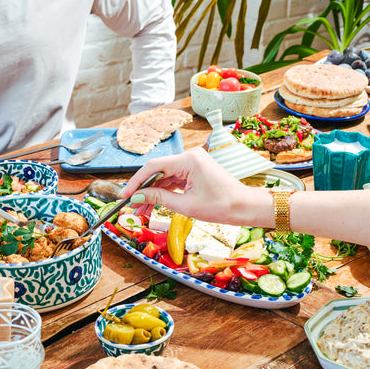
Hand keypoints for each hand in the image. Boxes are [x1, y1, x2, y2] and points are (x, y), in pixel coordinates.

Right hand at [120, 147, 271, 226]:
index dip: (136, 182)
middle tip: (130, 207)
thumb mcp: (186, 205)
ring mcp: (193, 163)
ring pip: (164, 177)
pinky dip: (164, 192)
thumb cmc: (222, 206)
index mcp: (189, 160)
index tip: (124, 196)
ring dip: (152, 194)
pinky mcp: (195, 171)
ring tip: (140, 212)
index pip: (153, 167)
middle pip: (157, 171)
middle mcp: (190, 156)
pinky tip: (153, 205)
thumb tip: (137, 197)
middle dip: (143, 191)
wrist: (245, 207)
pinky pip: (174, 180)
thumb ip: (159, 199)